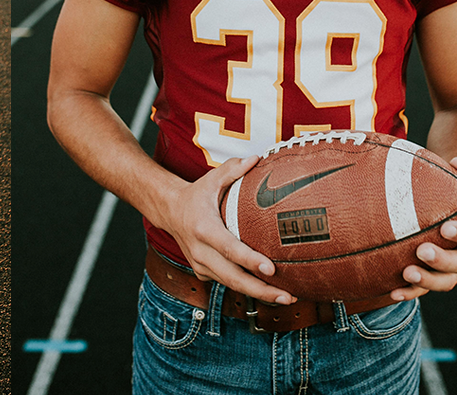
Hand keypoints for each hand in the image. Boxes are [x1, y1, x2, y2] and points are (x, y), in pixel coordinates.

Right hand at [158, 155, 295, 304]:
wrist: (169, 211)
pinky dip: (247, 288)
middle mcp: (200, 251)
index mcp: (204, 228)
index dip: (250, 260)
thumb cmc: (196, 194)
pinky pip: (227, 283)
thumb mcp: (212, 178)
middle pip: (232, 278)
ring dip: (258, 294)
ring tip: (287, 297)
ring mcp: (200, 265)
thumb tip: (257, 158)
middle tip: (287, 296)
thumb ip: (234, 169)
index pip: (229, 248)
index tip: (271, 269)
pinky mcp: (203, 272)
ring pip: (231, 284)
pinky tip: (270, 291)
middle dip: (260, 290)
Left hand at [389, 156, 456, 301]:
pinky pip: (424, 290)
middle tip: (422, 251)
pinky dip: (410, 293)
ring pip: (446, 281)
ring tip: (407, 273)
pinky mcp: (433, 278)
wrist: (441, 211)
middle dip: (443, 260)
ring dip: (427, 281)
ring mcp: (451, 269)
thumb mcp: (456, 180)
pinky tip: (392, 291)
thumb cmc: (449, 193)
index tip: (445, 228)